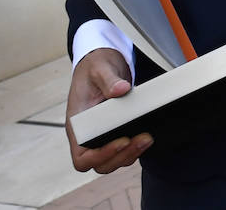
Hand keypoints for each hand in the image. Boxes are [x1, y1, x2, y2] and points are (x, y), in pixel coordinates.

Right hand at [66, 47, 151, 173]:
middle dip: (121, 156)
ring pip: (112, 160)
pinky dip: (134, 148)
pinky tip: (146, 137)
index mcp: (77, 123)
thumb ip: (109, 79)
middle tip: (142, 139)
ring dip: (130, 154)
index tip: (121, 141)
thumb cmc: (94, 67)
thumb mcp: (99, 68)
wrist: (101, 62)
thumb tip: (120, 90)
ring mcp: (100, 135)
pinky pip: (122, 150)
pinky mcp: (113, 132)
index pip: (82, 156)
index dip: (100, 156)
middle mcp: (87, 134)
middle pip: (100, 163)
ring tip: (147, 138)